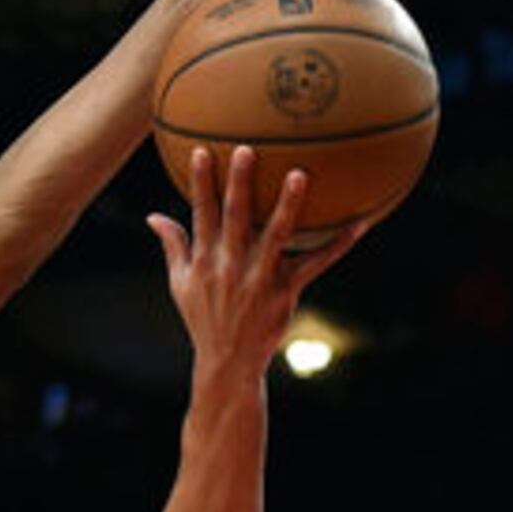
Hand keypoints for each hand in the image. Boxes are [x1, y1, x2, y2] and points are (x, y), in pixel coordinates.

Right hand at [152, 145, 354, 380]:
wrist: (228, 362)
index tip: (201, 151)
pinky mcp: (285, 292)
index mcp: (206, 260)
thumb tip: (153, 215)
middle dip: (240, 183)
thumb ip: (173, 245)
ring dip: (288, 205)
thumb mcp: (181, 284)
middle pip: (236, 217)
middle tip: (247, 149)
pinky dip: (338, 245)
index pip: (201, 214)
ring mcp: (260, 278)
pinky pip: (315, 264)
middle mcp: (232, 266)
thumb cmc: (203, 318)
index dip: (200, 183)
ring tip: (299, 175)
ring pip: (276, 236)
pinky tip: (359, 224)